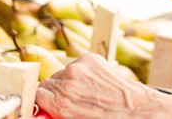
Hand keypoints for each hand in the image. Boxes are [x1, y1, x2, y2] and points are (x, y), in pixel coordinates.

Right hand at [36, 53, 163, 118]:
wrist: (135, 110)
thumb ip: (53, 116)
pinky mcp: (90, 58)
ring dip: (68, 81)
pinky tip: (93, 83)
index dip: (43, 101)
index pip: (36, 94)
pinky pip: (76, 64)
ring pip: (62, 73)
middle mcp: (67, 81)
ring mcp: (79, 67)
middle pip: (47, 83)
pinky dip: (81, 72)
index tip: (48, 105)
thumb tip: (40, 114)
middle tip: (69, 101)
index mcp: (60, 102)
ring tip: (85, 92)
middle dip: (54, 92)